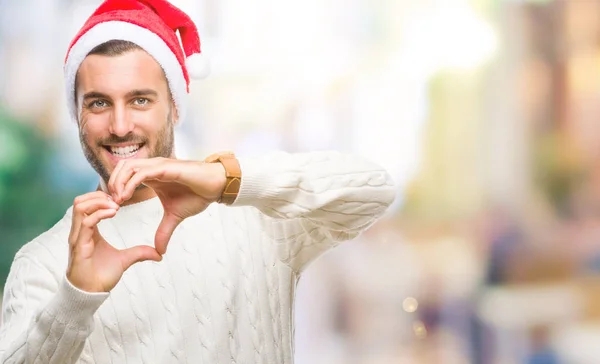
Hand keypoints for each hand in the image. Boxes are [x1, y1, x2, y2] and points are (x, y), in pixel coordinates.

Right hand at [67, 191, 161, 292]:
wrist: (91, 294)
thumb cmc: (101, 277)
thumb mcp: (125, 260)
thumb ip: (139, 253)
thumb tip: (158, 254)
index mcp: (89, 231)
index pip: (87, 205)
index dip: (102, 198)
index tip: (120, 200)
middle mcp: (80, 231)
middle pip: (80, 201)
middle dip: (99, 195)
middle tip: (118, 199)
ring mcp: (78, 237)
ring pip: (79, 207)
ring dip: (98, 202)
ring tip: (116, 206)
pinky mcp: (79, 245)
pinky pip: (86, 223)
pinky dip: (100, 214)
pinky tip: (114, 213)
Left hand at [108, 157, 225, 253]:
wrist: (215, 186)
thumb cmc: (197, 195)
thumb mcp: (175, 216)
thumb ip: (164, 231)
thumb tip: (160, 251)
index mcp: (152, 175)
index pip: (124, 174)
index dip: (115, 188)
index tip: (114, 207)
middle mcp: (152, 167)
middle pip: (121, 167)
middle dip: (112, 184)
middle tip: (111, 204)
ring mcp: (158, 165)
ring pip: (128, 166)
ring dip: (118, 182)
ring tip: (118, 200)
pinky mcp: (166, 168)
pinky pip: (141, 172)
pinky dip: (130, 183)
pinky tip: (127, 196)